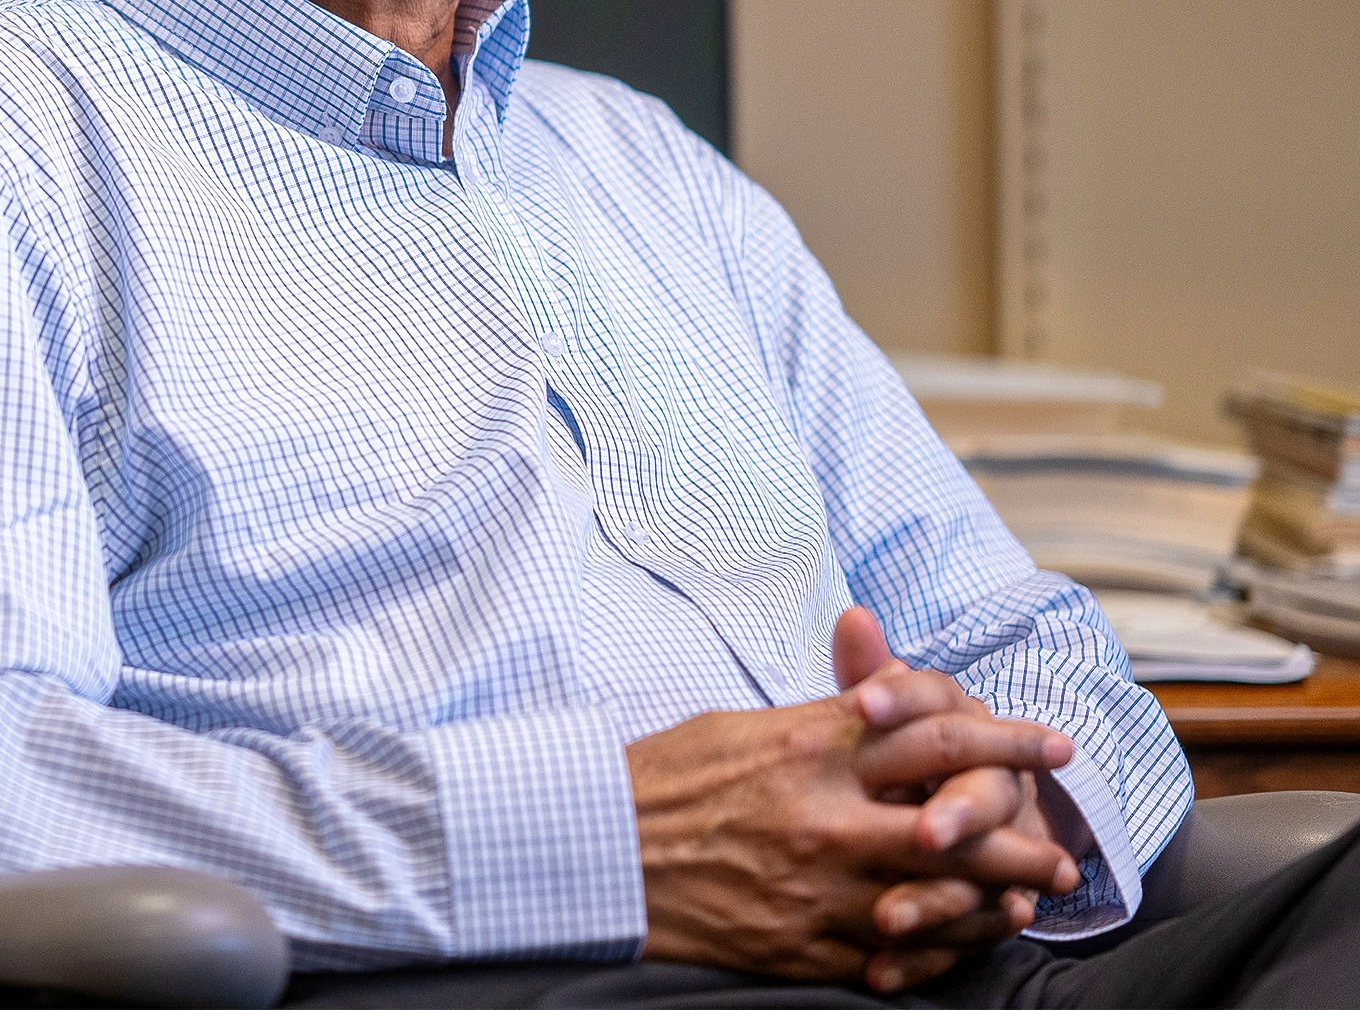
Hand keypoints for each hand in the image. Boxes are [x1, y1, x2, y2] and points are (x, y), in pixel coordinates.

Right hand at [625, 618, 1076, 983]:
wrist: (597, 851)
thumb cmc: (660, 780)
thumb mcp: (737, 726)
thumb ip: (818, 718)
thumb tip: (876, 702)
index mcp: (810, 746)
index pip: (935, 730)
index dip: (1005, 735)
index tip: (1051, 742)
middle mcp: (825, 815)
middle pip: (960, 823)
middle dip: (1024, 834)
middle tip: (1062, 845)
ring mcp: (819, 886)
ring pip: (941, 899)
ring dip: (997, 902)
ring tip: (1028, 901)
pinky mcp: (804, 945)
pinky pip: (896, 956)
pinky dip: (939, 952)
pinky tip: (961, 944)